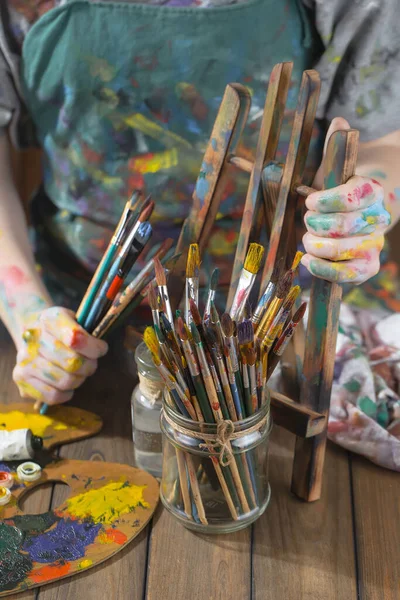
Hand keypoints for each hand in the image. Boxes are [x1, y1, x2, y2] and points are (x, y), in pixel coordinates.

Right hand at [13, 307, 107, 405]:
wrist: (34, 335)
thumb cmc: (63, 331)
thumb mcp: (76, 320)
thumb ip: (89, 332)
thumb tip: (99, 349)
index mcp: (50, 318)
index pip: (76, 337)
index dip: (93, 347)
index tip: (101, 349)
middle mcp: (33, 338)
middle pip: (73, 362)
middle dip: (89, 366)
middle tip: (90, 363)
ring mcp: (24, 359)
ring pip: (65, 380)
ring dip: (79, 379)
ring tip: (78, 373)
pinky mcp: (21, 380)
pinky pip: (53, 395)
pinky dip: (66, 393)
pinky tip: (66, 385)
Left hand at [301, 118, 390, 283]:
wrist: (364, 210)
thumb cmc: (343, 187)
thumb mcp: (338, 167)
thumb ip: (334, 148)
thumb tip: (338, 120)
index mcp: (373, 190)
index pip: (352, 196)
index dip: (325, 200)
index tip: (309, 200)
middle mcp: (378, 218)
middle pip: (345, 226)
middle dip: (316, 224)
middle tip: (306, 220)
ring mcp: (374, 244)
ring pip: (346, 251)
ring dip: (318, 247)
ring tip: (307, 240)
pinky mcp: (367, 266)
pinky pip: (351, 275)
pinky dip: (325, 270)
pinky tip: (308, 261)